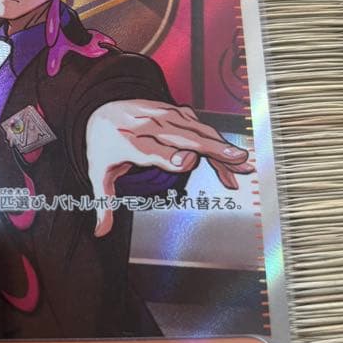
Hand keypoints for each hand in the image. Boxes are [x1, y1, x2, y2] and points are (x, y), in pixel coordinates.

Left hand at [86, 99, 253, 237]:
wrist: (104, 110)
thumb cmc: (105, 146)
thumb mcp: (98, 173)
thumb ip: (103, 203)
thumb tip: (100, 233)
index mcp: (127, 142)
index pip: (150, 150)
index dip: (168, 156)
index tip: (188, 163)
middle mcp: (147, 126)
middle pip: (181, 137)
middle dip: (209, 147)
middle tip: (236, 160)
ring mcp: (163, 116)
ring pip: (197, 131)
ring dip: (223, 147)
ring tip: (245, 164)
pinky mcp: (176, 113)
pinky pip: (200, 129)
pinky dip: (218, 145)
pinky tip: (234, 164)